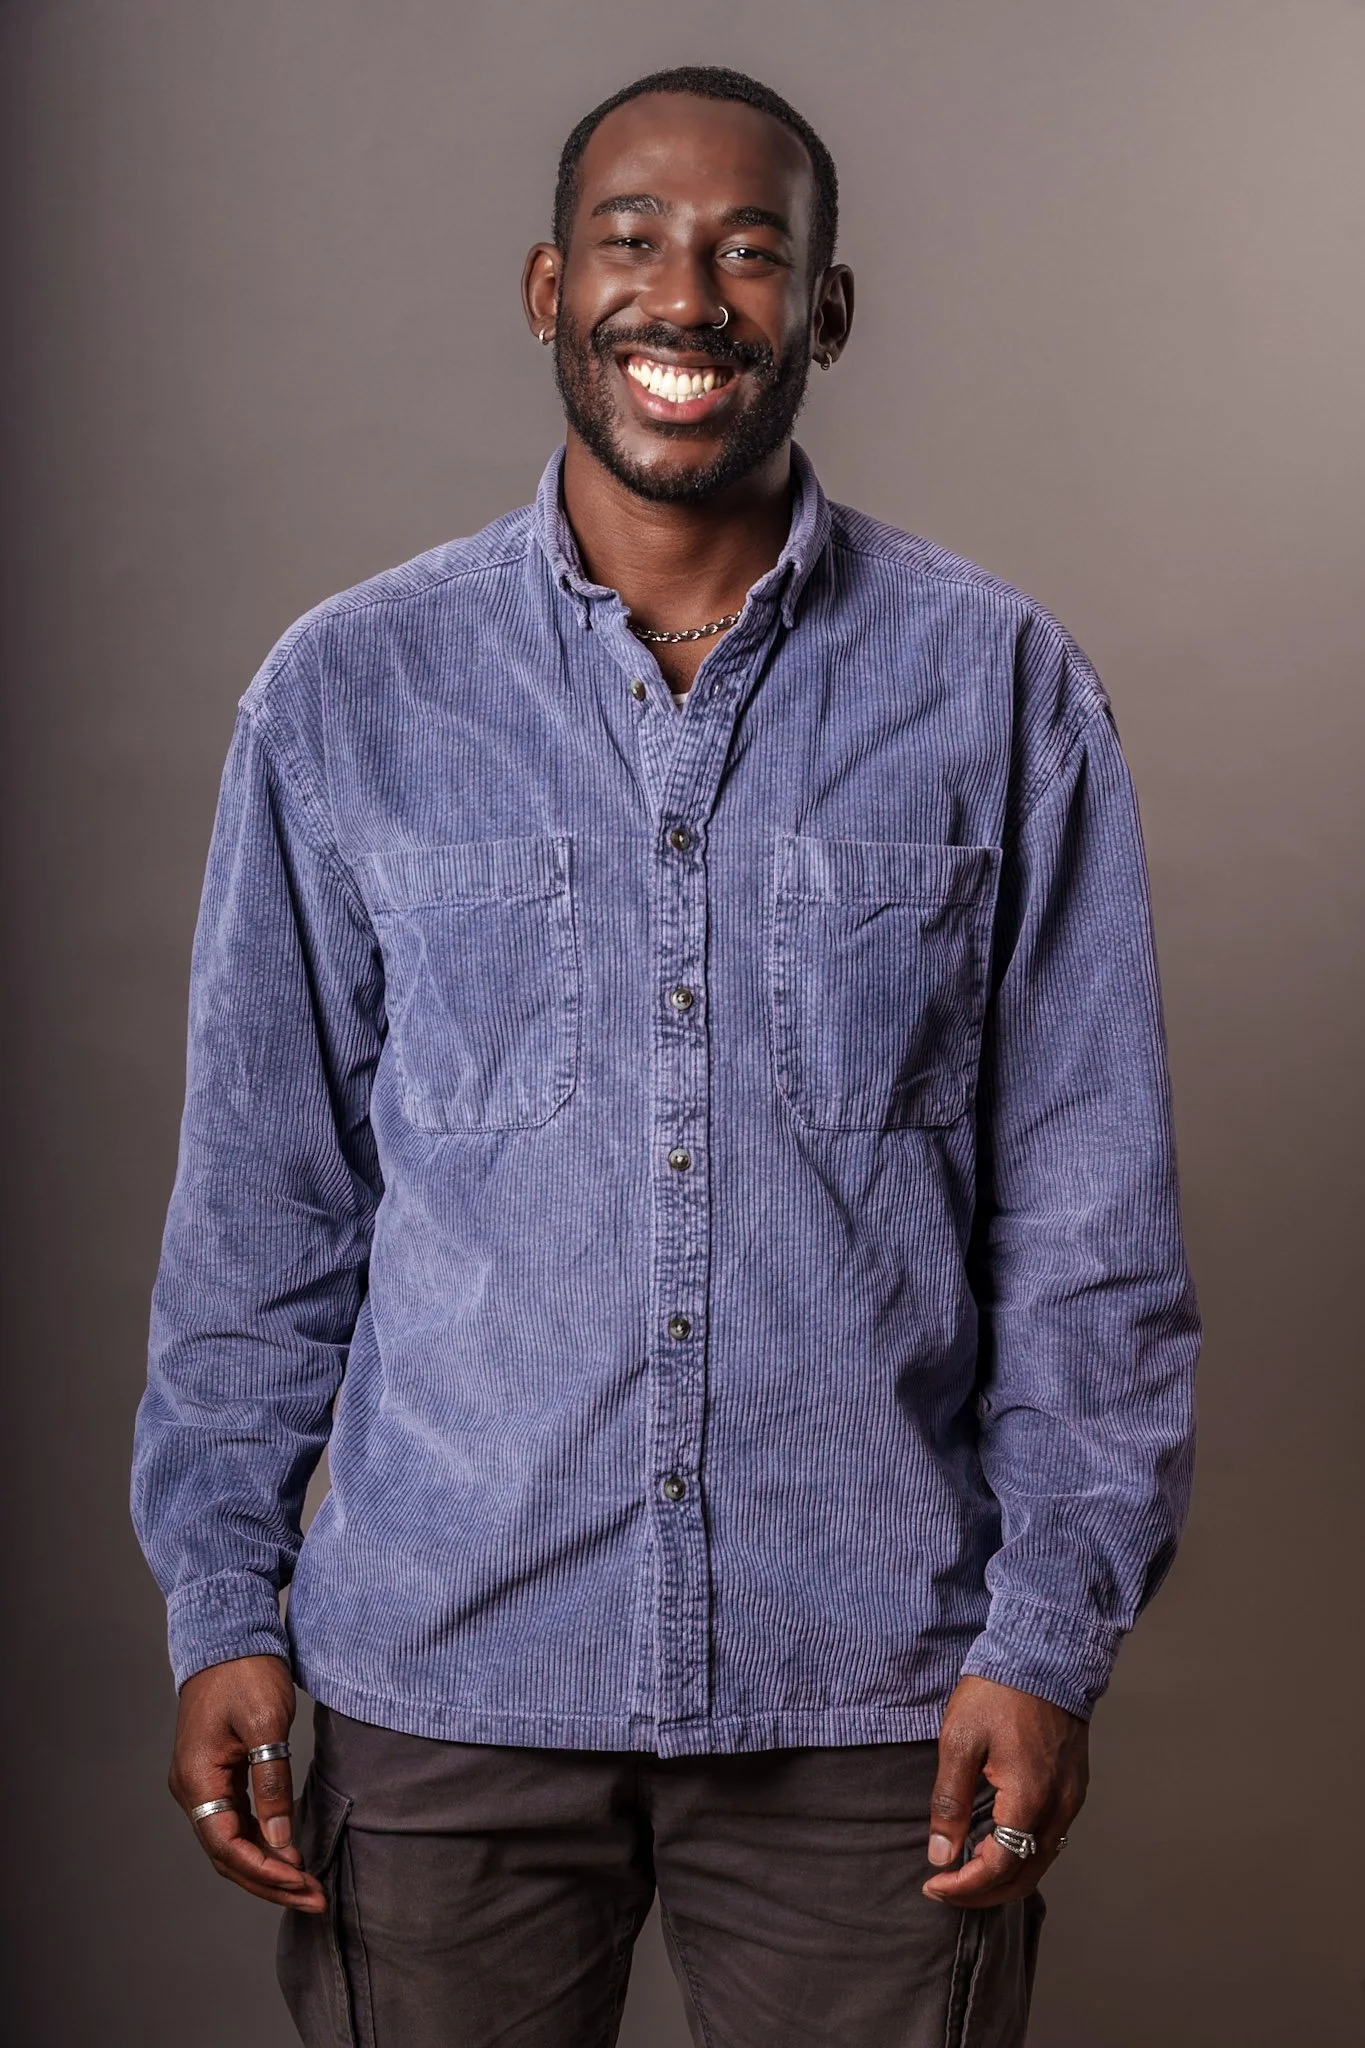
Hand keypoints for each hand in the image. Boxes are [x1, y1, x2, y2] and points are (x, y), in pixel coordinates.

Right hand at [169, 1653, 325, 1912]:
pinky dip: (263, 1843)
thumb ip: (271, 1785)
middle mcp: (192, 1788)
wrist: (228, 1631)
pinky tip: (290, 1854)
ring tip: (307, 1887)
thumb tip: (280, 1844)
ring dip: (268, 1867)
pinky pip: (237, 1822)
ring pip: (232, 1842)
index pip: (226, 1846)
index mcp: (196, 1780)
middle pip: (227, 1854)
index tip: (302, 1884)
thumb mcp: (266, 1724)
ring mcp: (202, 1783)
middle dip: (270, 1882)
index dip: (264, 1872)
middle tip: (315, 1900)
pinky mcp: (218, 1774)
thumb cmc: (245, 1670)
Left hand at [921, 1675, 1087, 1907]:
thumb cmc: (998, 1691)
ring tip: (966, 1874)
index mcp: (1029, 1798)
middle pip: (1025, 1876)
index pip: (999, 1867)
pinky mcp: (1075, 1786)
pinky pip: (1051, 1838)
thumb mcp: (959, 1741)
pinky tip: (997, 1845)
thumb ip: (950, 1802)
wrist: (1043, 1653)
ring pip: (1042, 1861)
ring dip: (1005, 1876)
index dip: (965, 1886)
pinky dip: (1024, 1854)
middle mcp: (1059, 1807)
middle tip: (946, 1890)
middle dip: (984, 1892)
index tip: (934, 1885)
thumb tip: (940, 1854)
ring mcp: (1072, 1798)